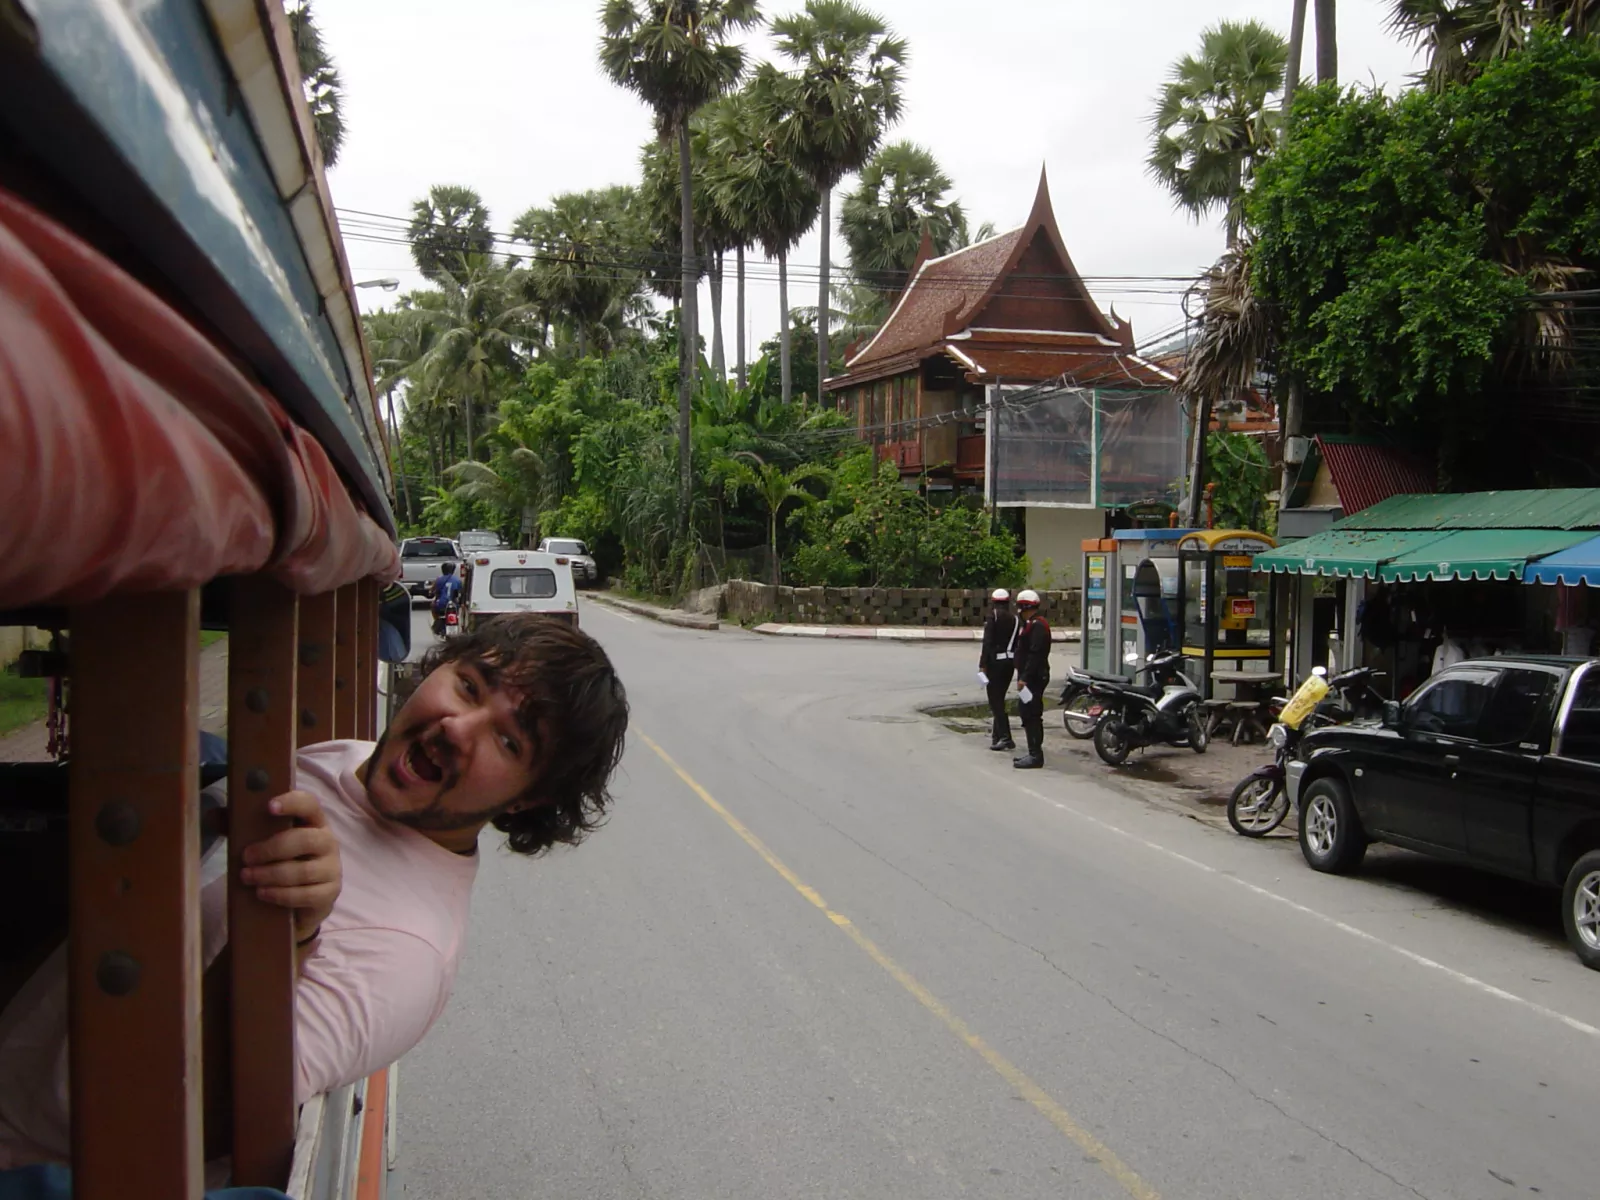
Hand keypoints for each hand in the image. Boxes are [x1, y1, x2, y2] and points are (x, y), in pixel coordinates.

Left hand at [240, 790, 340, 942]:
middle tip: (246, 857)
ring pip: (303, 871)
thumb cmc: (280, 861)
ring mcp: (332, 868)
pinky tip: (263, 893)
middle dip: (271, 849)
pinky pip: (306, 895)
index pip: (309, 804)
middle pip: (305, 840)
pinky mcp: (329, 893)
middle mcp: (327, 841)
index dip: (292, 803)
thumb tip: (211, 815)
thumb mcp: (261, 841)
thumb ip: (239, 826)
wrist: (301, 899)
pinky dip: (281, 895)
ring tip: (248, 878)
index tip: (269, 807)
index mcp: (312, 821)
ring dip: (271, 875)